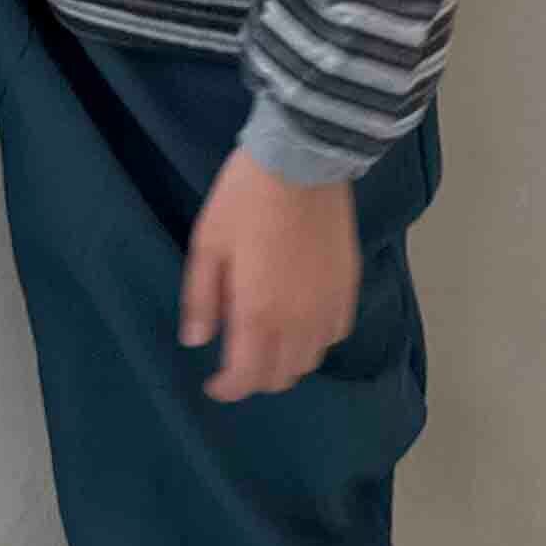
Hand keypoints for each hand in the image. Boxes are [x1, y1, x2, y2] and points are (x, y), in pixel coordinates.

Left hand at [177, 146, 359, 401]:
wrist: (303, 156)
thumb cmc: (246, 197)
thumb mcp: (208, 242)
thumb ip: (201, 298)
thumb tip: (196, 342)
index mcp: (259, 314)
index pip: (246, 378)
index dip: (227, 388)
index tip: (212, 383)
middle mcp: (299, 322)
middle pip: (281, 376)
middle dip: (255, 377)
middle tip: (237, 359)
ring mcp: (329, 305)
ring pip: (311, 359)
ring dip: (287, 361)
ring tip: (269, 342)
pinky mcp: (349, 285)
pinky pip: (335, 332)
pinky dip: (317, 339)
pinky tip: (303, 321)